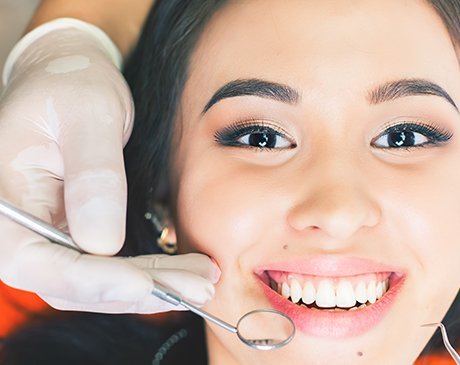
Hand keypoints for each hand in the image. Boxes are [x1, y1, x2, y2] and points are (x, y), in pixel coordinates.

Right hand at [0, 19, 218, 312]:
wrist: (73, 80)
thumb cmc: (73, 85)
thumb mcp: (88, 116)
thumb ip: (93, 177)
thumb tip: (102, 244)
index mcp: (4, 199)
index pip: (36, 261)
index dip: (92, 281)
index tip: (145, 284)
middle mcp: (20, 228)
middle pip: (71, 283)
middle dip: (138, 290)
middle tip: (199, 285)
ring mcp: (48, 236)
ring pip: (94, 284)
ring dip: (151, 288)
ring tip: (201, 280)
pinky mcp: (75, 235)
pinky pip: (107, 269)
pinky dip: (146, 276)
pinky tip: (181, 273)